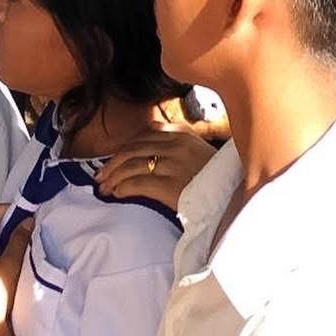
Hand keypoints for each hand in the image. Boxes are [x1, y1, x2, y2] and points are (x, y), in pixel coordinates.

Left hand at [0, 204, 26, 335]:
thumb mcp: (12, 265)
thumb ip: (19, 240)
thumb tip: (28, 221)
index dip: (6, 210)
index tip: (26, 215)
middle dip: (9, 223)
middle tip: (30, 228)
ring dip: (7, 237)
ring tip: (27, 243)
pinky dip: (3, 249)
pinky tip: (18, 257)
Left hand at [94, 124, 216, 210]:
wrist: (236, 202)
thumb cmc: (219, 180)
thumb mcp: (200, 151)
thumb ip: (178, 142)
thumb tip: (148, 139)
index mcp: (182, 134)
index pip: (143, 135)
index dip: (124, 148)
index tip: (113, 158)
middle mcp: (176, 145)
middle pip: (132, 150)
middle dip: (112, 164)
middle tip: (100, 176)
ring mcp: (173, 164)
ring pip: (131, 165)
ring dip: (112, 178)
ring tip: (104, 188)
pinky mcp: (171, 185)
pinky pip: (137, 183)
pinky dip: (122, 188)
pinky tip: (117, 194)